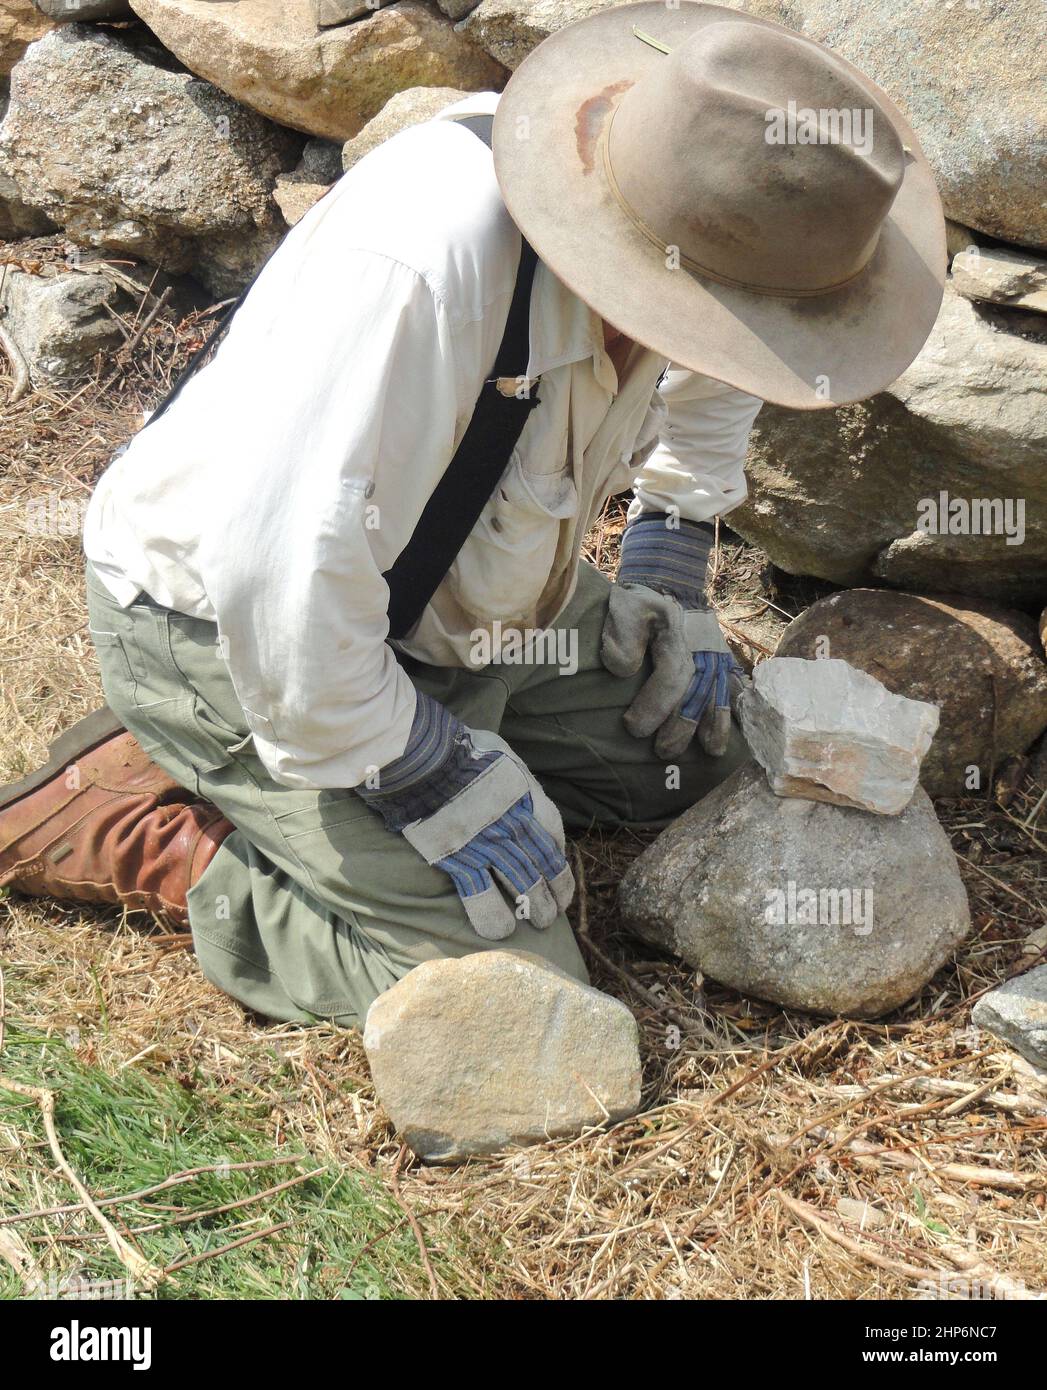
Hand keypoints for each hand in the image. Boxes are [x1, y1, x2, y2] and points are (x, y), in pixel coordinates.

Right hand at [357, 696, 573, 940]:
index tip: (556, 867)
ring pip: (522, 885)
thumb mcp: (497, 747)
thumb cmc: (457, 747)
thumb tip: (510, 777)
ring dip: (535, 908)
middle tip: (556, 909)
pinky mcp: (459, 860)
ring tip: (540, 924)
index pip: (553, 833)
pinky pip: (481, 896)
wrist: (423, 759)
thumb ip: (510, 769)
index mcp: (526, 796)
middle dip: (554, 890)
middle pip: (544, 865)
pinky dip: (493, 916)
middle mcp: (514, 824)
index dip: (557, 855)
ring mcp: (488, 845)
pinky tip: (501, 931)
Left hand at [601, 512, 739, 758]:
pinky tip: (729, 736)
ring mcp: (714, 655)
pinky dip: (730, 713)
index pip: (670, 676)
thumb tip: (623, 670)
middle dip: (681, 726)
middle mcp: (700, 649)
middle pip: (696, 693)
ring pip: (717, 693)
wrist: (668, 580)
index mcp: (675, 636)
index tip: (632, 727)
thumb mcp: (624, 607)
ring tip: (710, 752)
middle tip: (662, 751)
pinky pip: (730, 688)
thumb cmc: (639, 602)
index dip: (653, 705)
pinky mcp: (720, 662)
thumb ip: (622, 635)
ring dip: (712, 724)